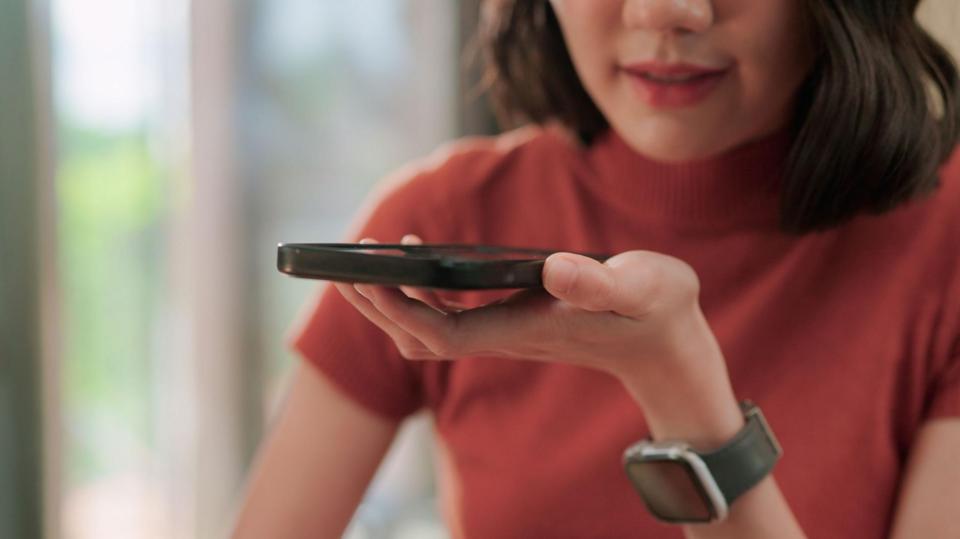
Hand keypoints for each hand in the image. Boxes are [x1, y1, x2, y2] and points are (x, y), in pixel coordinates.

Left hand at [333, 234, 718, 380]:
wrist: (668, 346)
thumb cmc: (658, 313)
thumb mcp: (644, 288)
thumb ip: (604, 284)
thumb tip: (556, 271)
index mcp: (526, 330)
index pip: (444, 334)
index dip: (404, 310)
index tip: (373, 278)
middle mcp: (506, 336)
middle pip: (421, 337)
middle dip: (379, 307)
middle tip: (343, 264)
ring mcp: (506, 332)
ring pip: (430, 330)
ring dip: (393, 301)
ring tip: (365, 261)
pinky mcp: (512, 321)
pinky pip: (450, 315)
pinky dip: (423, 292)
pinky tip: (419, 260)